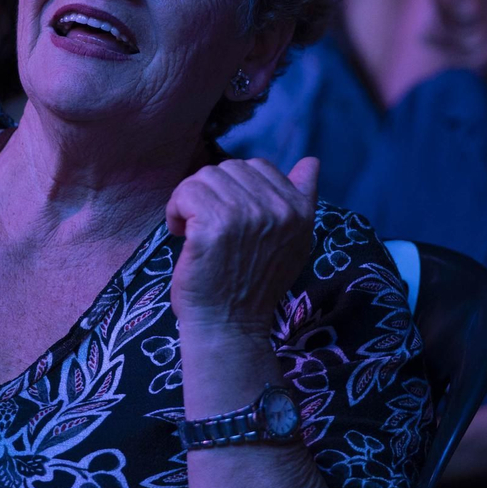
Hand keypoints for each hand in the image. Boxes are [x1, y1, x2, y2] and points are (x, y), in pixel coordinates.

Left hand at [165, 157, 318, 338]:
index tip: (230, 219)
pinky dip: (175, 210)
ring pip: (204, 177)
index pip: (260, 167)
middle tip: (207, 226)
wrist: (230, 326)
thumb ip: (301, 199)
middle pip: (229, 168)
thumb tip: (311, 161)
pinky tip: (181, 233)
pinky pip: (185, 192)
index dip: (235, 189)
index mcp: (299, 210)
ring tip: (193, 230)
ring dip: (190, 201)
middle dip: (211, 193)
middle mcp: (278, 208)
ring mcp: (247, 215)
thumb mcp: (292, 242)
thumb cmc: (253, 285)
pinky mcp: (215, 224)